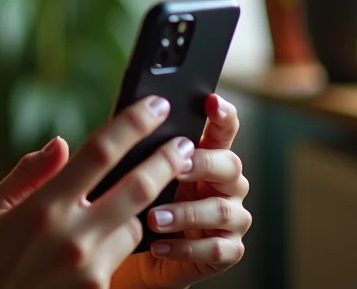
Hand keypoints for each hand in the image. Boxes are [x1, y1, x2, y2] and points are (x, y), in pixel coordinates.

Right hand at [0, 96, 193, 288]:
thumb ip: (29, 174)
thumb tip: (63, 145)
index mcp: (43, 208)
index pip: (100, 153)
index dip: (133, 124)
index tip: (156, 106)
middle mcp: (72, 237)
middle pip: (138, 188)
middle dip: (168, 161)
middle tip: (186, 145)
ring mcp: (90, 271)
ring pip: (135, 226)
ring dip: (134, 211)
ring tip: (119, 206)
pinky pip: (120, 259)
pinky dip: (115, 244)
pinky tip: (95, 244)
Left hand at [128, 95, 251, 288]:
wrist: (141, 256)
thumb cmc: (141, 205)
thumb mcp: (139, 173)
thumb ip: (142, 151)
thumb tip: (123, 124)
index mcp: (208, 157)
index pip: (224, 130)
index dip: (223, 115)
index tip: (211, 101)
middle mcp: (228, 185)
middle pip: (230, 165)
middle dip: (202, 164)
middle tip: (174, 167)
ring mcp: (232, 219)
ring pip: (222, 210)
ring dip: (186, 212)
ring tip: (153, 218)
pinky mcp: (228, 252)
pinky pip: (215, 249)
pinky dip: (185, 248)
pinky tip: (159, 246)